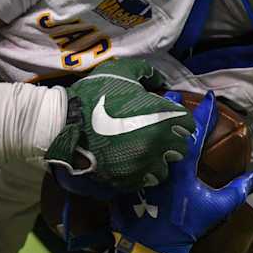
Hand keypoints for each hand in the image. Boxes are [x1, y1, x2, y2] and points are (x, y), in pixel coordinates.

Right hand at [45, 58, 195, 191]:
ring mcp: (144, 164)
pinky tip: (129, 163)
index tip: (164, 118)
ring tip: (141, 153)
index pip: (188, 124)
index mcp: (162, 116)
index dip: (177, 120)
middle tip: (153, 135)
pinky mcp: (129, 180)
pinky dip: (140, 174)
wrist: (65, 123)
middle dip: (170, 142)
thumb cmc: (95, 94)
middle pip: (180, 149)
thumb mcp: (121, 71)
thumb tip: (160, 80)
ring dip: (157, 161)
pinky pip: (145, 181)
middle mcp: (160, 143)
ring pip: (165, 169)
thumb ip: (146, 71)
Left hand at [108, 91, 252, 252]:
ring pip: (143, 135)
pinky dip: (133, 138)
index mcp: (182, 166)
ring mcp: (139, 166)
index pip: (195, 132)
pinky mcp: (124, 174)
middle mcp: (158, 161)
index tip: (208, 95)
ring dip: (149, 120)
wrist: (149, 245)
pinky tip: (133, 131)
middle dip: (169, 107)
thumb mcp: (216, 209)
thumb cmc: (184, 225)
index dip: (204, 112)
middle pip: (163, 126)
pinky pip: (128, 150)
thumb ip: (238, 191)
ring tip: (151, 105)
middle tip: (172, 92)